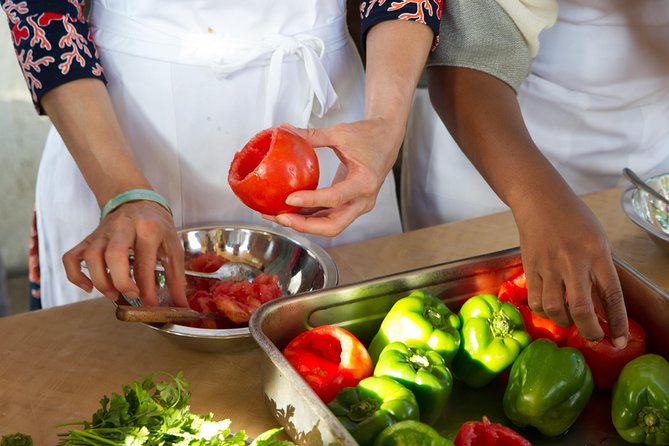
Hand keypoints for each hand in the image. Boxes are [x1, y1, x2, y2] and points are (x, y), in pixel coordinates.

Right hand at [62, 201, 187, 306]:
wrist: (137, 201)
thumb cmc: (157, 226)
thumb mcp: (173, 246)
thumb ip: (176, 277)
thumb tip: (181, 305)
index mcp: (148, 229)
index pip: (145, 263)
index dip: (147, 288)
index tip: (151, 305)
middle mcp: (123, 228)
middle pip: (114, 255)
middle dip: (121, 281)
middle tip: (131, 296)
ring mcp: (102, 233)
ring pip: (91, 256)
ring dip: (100, 281)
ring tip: (113, 295)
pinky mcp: (88, 238)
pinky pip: (71, 257)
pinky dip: (75, 275)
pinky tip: (89, 287)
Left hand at [262, 120, 400, 236]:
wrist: (387, 139)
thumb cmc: (369, 135)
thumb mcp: (340, 133)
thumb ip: (312, 135)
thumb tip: (284, 130)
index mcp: (365, 182)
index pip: (336, 197)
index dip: (311, 201)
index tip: (290, 198)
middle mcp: (364, 200)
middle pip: (333, 225)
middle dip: (305, 226)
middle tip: (281, 216)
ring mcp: (358, 206)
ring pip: (330, 226)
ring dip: (304, 225)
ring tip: (278, 216)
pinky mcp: (351, 206)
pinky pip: (329, 217)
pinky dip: (310, 218)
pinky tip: (290, 212)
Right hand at [514, 193, 628, 347]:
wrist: (539, 200)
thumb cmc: (573, 218)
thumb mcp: (597, 240)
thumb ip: (600, 271)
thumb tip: (602, 306)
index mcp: (596, 252)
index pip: (612, 295)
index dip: (617, 322)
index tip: (619, 341)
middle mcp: (573, 260)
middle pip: (581, 308)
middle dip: (590, 331)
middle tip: (594, 338)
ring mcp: (549, 265)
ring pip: (554, 309)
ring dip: (564, 321)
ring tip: (569, 319)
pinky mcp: (531, 267)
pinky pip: (536, 300)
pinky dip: (544, 311)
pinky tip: (550, 308)